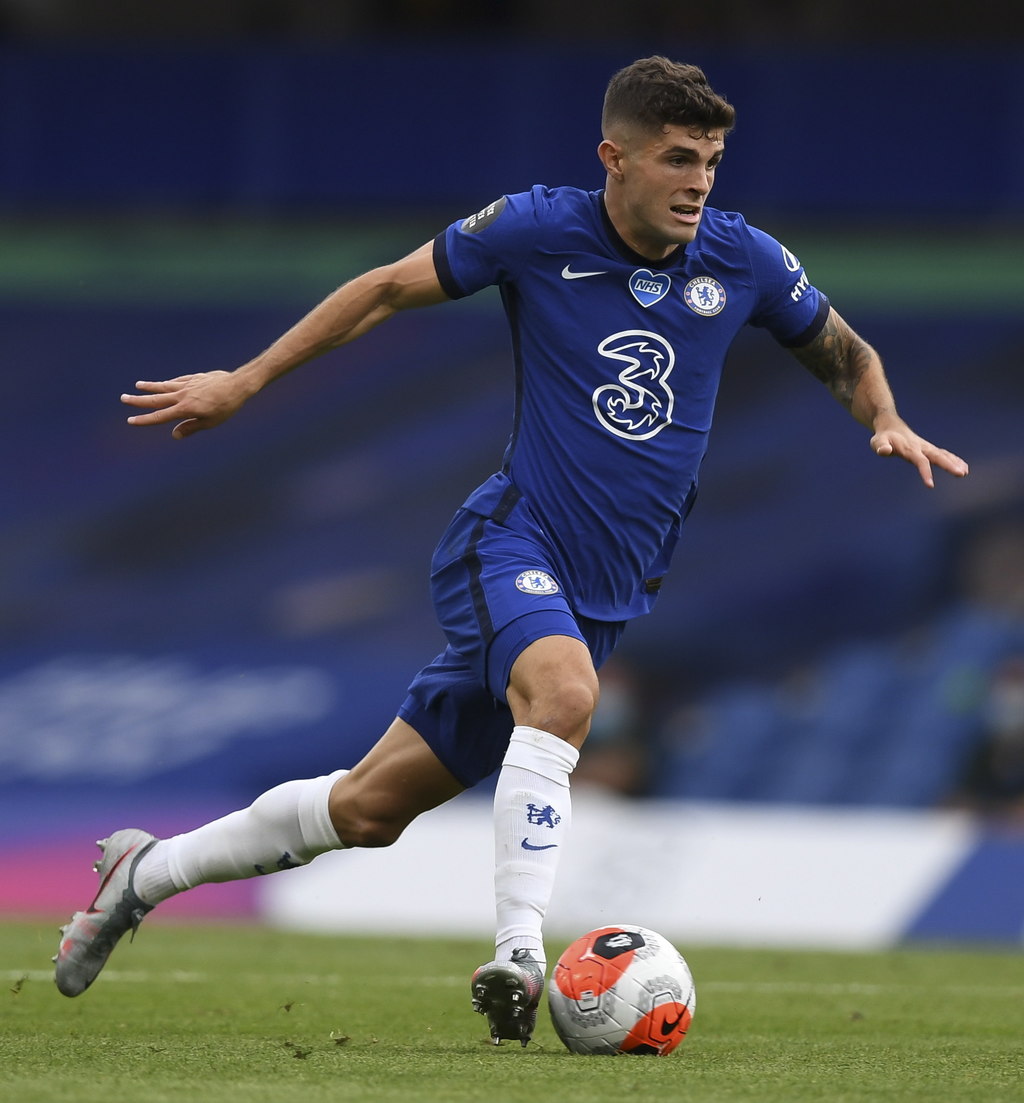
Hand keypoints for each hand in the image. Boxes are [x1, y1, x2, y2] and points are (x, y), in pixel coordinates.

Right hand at [120, 371, 252, 439]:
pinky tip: (163, 383)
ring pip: (164, 386)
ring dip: (150, 386)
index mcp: (185, 409)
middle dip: (138, 400)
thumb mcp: (211, 422)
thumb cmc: (226, 406)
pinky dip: (168, 382)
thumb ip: (191, 428)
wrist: (237, 385)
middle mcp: (182, 396)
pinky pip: (177, 380)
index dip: (144, 419)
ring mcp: (188, 385)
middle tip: (123, 398)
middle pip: (156, 399)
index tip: (130, 420)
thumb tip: (174, 434)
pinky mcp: (195, 378)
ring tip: (137, 385)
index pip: (160, 416)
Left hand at [870, 417, 968, 487]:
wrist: (891, 426)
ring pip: (943, 454)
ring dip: (955, 462)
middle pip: (937, 456)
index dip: (925, 472)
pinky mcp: (929, 449)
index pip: (920, 461)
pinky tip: (964, 468)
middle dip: (949, 465)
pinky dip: (954, 460)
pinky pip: (944, 454)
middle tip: (961, 474)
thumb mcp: (877, 442)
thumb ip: (880, 446)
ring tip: (964, 473)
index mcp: (909, 448)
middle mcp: (921, 447)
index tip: (930, 485)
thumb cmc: (883, 437)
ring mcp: (927, 447)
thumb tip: (884, 451)